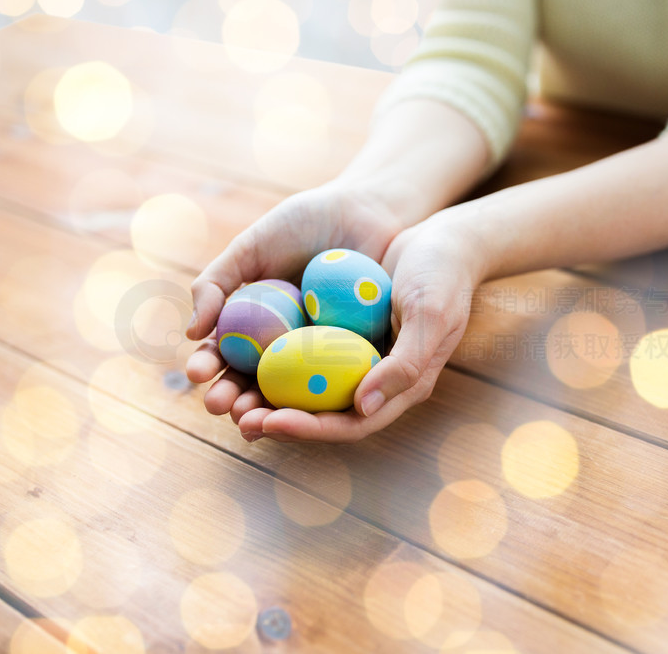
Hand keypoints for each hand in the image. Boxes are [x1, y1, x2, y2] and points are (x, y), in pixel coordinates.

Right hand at [185, 183, 403, 427]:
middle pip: (254, 382)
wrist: (367, 209)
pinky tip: (305, 411)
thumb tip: (192, 333)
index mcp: (255, 323)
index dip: (209, 368)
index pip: (225, 354)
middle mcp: (285, 344)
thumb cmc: (306, 222)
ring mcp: (322, 353)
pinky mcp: (357, 356)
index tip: (198, 375)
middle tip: (223, 407)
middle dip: (233, 399)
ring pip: (291, 392)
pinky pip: (336, 383)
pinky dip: (319, 400)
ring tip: (252, 420)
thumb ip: (217, 282)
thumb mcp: (253, 246)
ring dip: (269, 411)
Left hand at [236, 206, 486, 442]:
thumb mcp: (430, 316)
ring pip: (304, 385)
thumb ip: (404, 364)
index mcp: (400, 386)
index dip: (309, 429)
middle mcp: (373, 378)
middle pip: (320, 412)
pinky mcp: (339, 330)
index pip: (351, 423)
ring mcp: (354, 354)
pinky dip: (273, 355)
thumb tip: (363, 407)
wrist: (442, 238)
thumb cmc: (443, 277)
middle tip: (235, 417)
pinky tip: (240, 349)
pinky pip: (301, 349)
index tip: (270, 423)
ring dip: (265, 393)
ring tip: (225, 394)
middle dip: (277, 419)